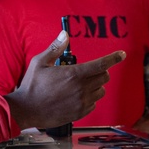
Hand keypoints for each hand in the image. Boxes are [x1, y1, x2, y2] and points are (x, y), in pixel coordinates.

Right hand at [5, 30, 124, 129]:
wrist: (26, 110)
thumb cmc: (31, 86)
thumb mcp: (39, 62)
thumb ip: (55, 48)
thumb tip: (65, 35)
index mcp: (73, 74)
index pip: (101, 64)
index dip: (114, 58)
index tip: (121, 54)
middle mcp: (81, 88)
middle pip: (104, 77)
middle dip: (100, 71)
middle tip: (88, 71)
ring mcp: (81, 102)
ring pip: (100, 91)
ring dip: (95, 86)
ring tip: (80, 84)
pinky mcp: (79, 113)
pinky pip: (93, 104)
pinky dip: (89, 99)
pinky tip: (76, 96)